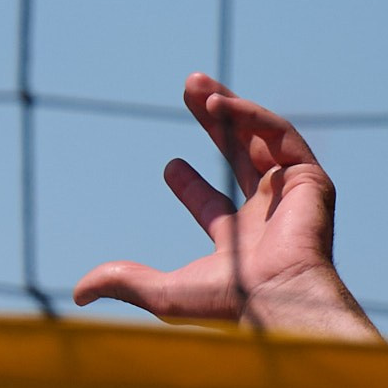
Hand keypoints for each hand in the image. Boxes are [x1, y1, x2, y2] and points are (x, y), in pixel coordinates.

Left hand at [72, 74, 363, 331]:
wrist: (279, 300)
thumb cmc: (230, 304)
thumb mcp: (164, 292)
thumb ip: (124, 283)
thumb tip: (77, 294)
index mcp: (241, 242)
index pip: (214, 205)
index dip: (189, 185)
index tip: (168, 166)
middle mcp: (268, 215)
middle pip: (237, 155)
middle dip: (211, 124)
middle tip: (186, 92)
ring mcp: (290, 194)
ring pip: (258, 137)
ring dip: (228, 107)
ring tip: (195, 83)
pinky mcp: (310, 178)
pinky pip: (279, 133)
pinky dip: (249, 115)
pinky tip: (219, 103)